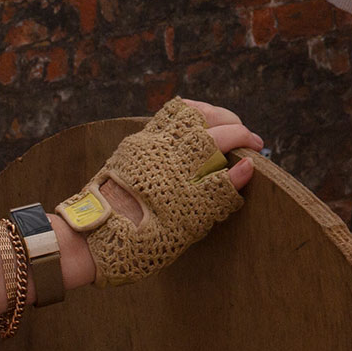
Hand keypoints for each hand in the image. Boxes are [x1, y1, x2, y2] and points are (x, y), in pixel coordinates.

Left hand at [65, 98, 263, 288]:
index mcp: (181, 165)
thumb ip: (220, 192)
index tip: (257, 151)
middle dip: (232, 123)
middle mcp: (164, 145)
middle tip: (245, 138)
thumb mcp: (188, 223)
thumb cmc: (143, 240)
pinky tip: (194, 127)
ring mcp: (147, 141)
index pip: (222, 137)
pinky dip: (187, 116)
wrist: (93, 239)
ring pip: (184, 111)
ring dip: (209, 114)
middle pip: (206, 117)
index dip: (244, 139)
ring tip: (223, 124)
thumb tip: (248, 166)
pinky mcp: (133, 145)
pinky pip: (165, 117)